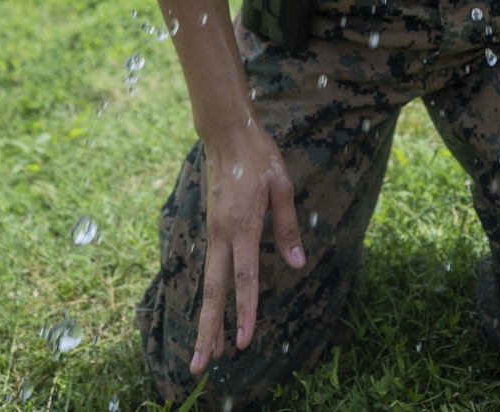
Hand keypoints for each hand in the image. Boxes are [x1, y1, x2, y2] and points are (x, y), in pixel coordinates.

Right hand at [190, 124, 304, 377]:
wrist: (226, 133)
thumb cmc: (258, 156)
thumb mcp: (282, 185)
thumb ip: (287, 226)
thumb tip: (297, 264)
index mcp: (242, 225)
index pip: (244, 277)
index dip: (246, 310)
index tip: (243, 341)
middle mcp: (222, 233)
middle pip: (215, 290)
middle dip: (209, 329)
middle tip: (202, 366)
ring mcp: (213, 231)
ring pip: (209, 283)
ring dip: (206, 318)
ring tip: (203, 352)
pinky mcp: (212, 228)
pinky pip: (210, 268)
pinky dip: (210, 294)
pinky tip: (212, 311)